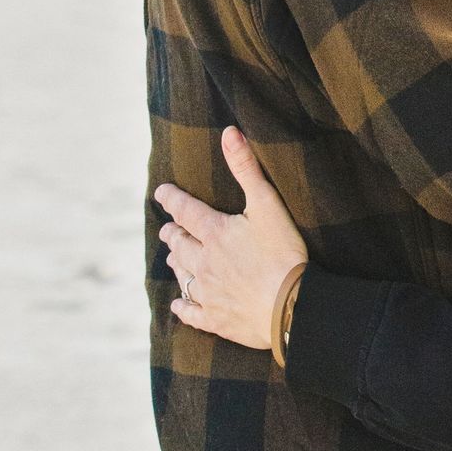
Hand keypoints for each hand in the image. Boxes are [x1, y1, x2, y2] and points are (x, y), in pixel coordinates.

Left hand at [155, 127, 307, 350]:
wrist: (290, 307)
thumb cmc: (283, 253)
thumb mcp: (267, 204)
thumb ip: (246, 168)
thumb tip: (229, 133)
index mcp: (215, 233)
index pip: (185, 211)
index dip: (171, 199)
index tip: (160, 193)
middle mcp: (204, 262)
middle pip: (179, 244)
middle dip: (172, 234)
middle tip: (167, 230)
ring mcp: (207, 292)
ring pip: (182, 274)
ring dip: (175, 262)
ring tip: (172, 257)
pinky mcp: (215, 317)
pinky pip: (190, 311)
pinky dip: (182, 305)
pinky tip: (177, 303)